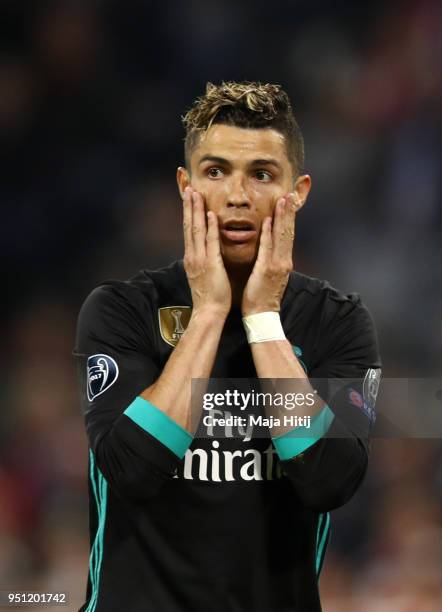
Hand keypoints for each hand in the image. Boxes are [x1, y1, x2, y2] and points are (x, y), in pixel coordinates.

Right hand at [183, 187, 231, 316]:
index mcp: (191, 257)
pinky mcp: (211, 264)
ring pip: (196, 230)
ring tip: (195, 193)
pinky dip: (210, 228)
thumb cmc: (209, 296)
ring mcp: (200, 259)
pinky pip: (210, 242)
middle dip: (188, 205)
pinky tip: (210, 215)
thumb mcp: (202, 274)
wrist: (209, 312)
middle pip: (188, 225)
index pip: (188, 230)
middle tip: (188, 187)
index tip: (188, 196)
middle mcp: (192, 256)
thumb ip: (202, 260)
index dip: (187, 212)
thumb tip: (203, 250)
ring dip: (196, 210)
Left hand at [242, 193, 298, 315]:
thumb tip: (270, 245)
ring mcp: (277, 265)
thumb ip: (271, 258)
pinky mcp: (267, 270)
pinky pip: (268, 248)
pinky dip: (269, 234)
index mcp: (283, 261)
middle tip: (291, 193)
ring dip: (283, 217)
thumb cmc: (262, 295)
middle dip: (289, 212)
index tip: (289, 200)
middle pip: (288, 231)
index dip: (289, 217)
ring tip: (284, 200)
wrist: (262, 315)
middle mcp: (283, 260)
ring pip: (281, 236)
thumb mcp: (269, 274)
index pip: (287, 234)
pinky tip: (269, 221)